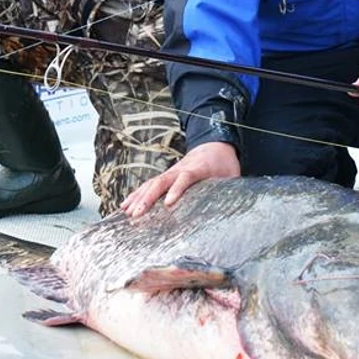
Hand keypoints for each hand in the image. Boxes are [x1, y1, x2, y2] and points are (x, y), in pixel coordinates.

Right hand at [120, 142, 240, 217]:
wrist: (214, 144)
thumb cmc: (224, 164)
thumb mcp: (232, 176)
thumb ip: (230, 190)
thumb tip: (232, 210)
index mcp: (198, 169)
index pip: (185, 178)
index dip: (177, 189)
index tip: (168, 203)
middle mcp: (180, 169)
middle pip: (162, 181)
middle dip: (148, 198)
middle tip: (138, 214)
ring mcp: (171, 172)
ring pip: (152, 183)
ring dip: (139, 198)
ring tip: (128, 213)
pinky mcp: (166, 176)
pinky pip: (149, 185)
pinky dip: (137, 195)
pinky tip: (125, 206)